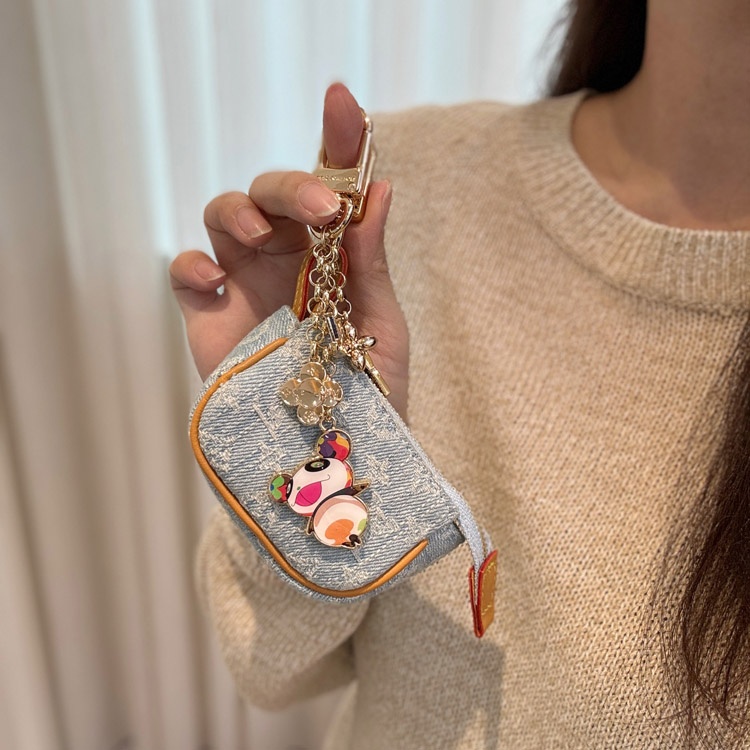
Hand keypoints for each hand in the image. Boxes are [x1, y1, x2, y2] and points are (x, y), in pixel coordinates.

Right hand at [170, 83, 408, 417]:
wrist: (334, 459)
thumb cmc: (369, 393)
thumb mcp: (380, 324)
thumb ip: (370, 261)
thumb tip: (380, 188)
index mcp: (333, 255)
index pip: (331, 187)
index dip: (337, 142)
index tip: (344, 101)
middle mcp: (286, 260)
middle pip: (271, 192)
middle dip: (289, 187)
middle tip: (317, 208)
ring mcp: (244, 285)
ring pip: (224, 215)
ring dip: (239, 212)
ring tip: (261, 238)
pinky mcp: (208, 319)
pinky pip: (185, 272)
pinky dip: (192, 264)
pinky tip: (216, 279)